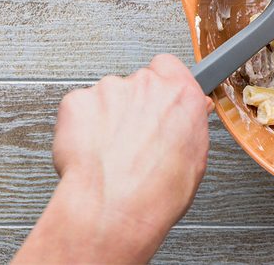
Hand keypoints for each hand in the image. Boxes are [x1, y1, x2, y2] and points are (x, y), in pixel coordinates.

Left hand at [14, 54, 212, 263]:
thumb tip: (187, 119)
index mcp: (181, 94)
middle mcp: (148, 85)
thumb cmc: (158, 191)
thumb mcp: (196, 158)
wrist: (116, 207)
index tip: (158, 99)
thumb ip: (190, 125)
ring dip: (107, 117)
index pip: (168, 66)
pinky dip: (81, 126)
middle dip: (133, 105)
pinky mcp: (78, 102)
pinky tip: (91, 151)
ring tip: (111, 152)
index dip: (161, 83)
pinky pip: (79, 108)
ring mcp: (110, 90)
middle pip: (137, 83)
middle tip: (132, 137)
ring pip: (107, 97)